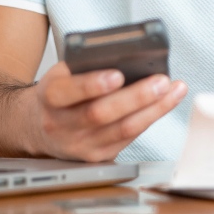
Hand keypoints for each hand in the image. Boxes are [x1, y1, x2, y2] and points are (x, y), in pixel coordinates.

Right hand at [30, 61, 186, 161]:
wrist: (39, 125)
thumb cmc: (60, 91)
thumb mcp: (62, 73)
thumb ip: (86, 66)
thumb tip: (127, 58)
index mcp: (49, 97)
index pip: (67, 92)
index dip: (93, 84)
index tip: (118, 75)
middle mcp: (61, 125)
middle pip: (101, 114)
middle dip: (135, 97)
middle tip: (161, 81)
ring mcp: (79, 145)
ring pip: (121, 129)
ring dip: (153, 109)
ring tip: (174, 90)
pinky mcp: (97, 156)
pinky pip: (129, 138)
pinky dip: (150, 118)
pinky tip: (165, 103)